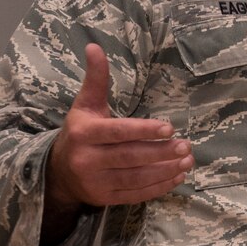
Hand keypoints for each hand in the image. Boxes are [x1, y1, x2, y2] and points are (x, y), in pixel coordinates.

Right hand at [42, 44, 191, 241]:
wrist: (58, 173)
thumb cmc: (80, 132)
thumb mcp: (85, 105)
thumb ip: (96, 79)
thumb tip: (94, 46)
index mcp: (84, 133)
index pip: (118, 132)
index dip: (144, 131)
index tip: (170, 128)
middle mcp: (87, 159)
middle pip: (130, 157)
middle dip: (161, 152)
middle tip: (186, 146)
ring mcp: (96, 182)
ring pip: (136, 178)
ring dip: (165, 170)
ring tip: (188, 160)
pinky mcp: (106, 198)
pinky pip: (136, 194)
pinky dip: (159, 187)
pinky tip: (178, 176)